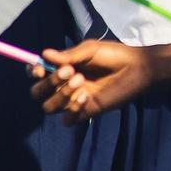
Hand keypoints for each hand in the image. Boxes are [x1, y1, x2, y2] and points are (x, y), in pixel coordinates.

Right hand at [29, 40, 154, 124]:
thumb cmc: (115, 56)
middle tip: (68, 71)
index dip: (32, 72)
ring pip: (49, 107)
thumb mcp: (91, 50)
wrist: (137, 68)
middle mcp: (63, 86)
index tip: (40, 68)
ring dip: (61, 94)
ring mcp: (73, 101)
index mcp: (62, 69)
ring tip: (81, 81)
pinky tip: (86, 97)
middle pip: (37, 93)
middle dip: (47, 83)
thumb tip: (44, 55)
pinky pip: (67, 120)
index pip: (37, 74)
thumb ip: (69, 55)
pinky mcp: (85, 112)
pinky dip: (72, 109)